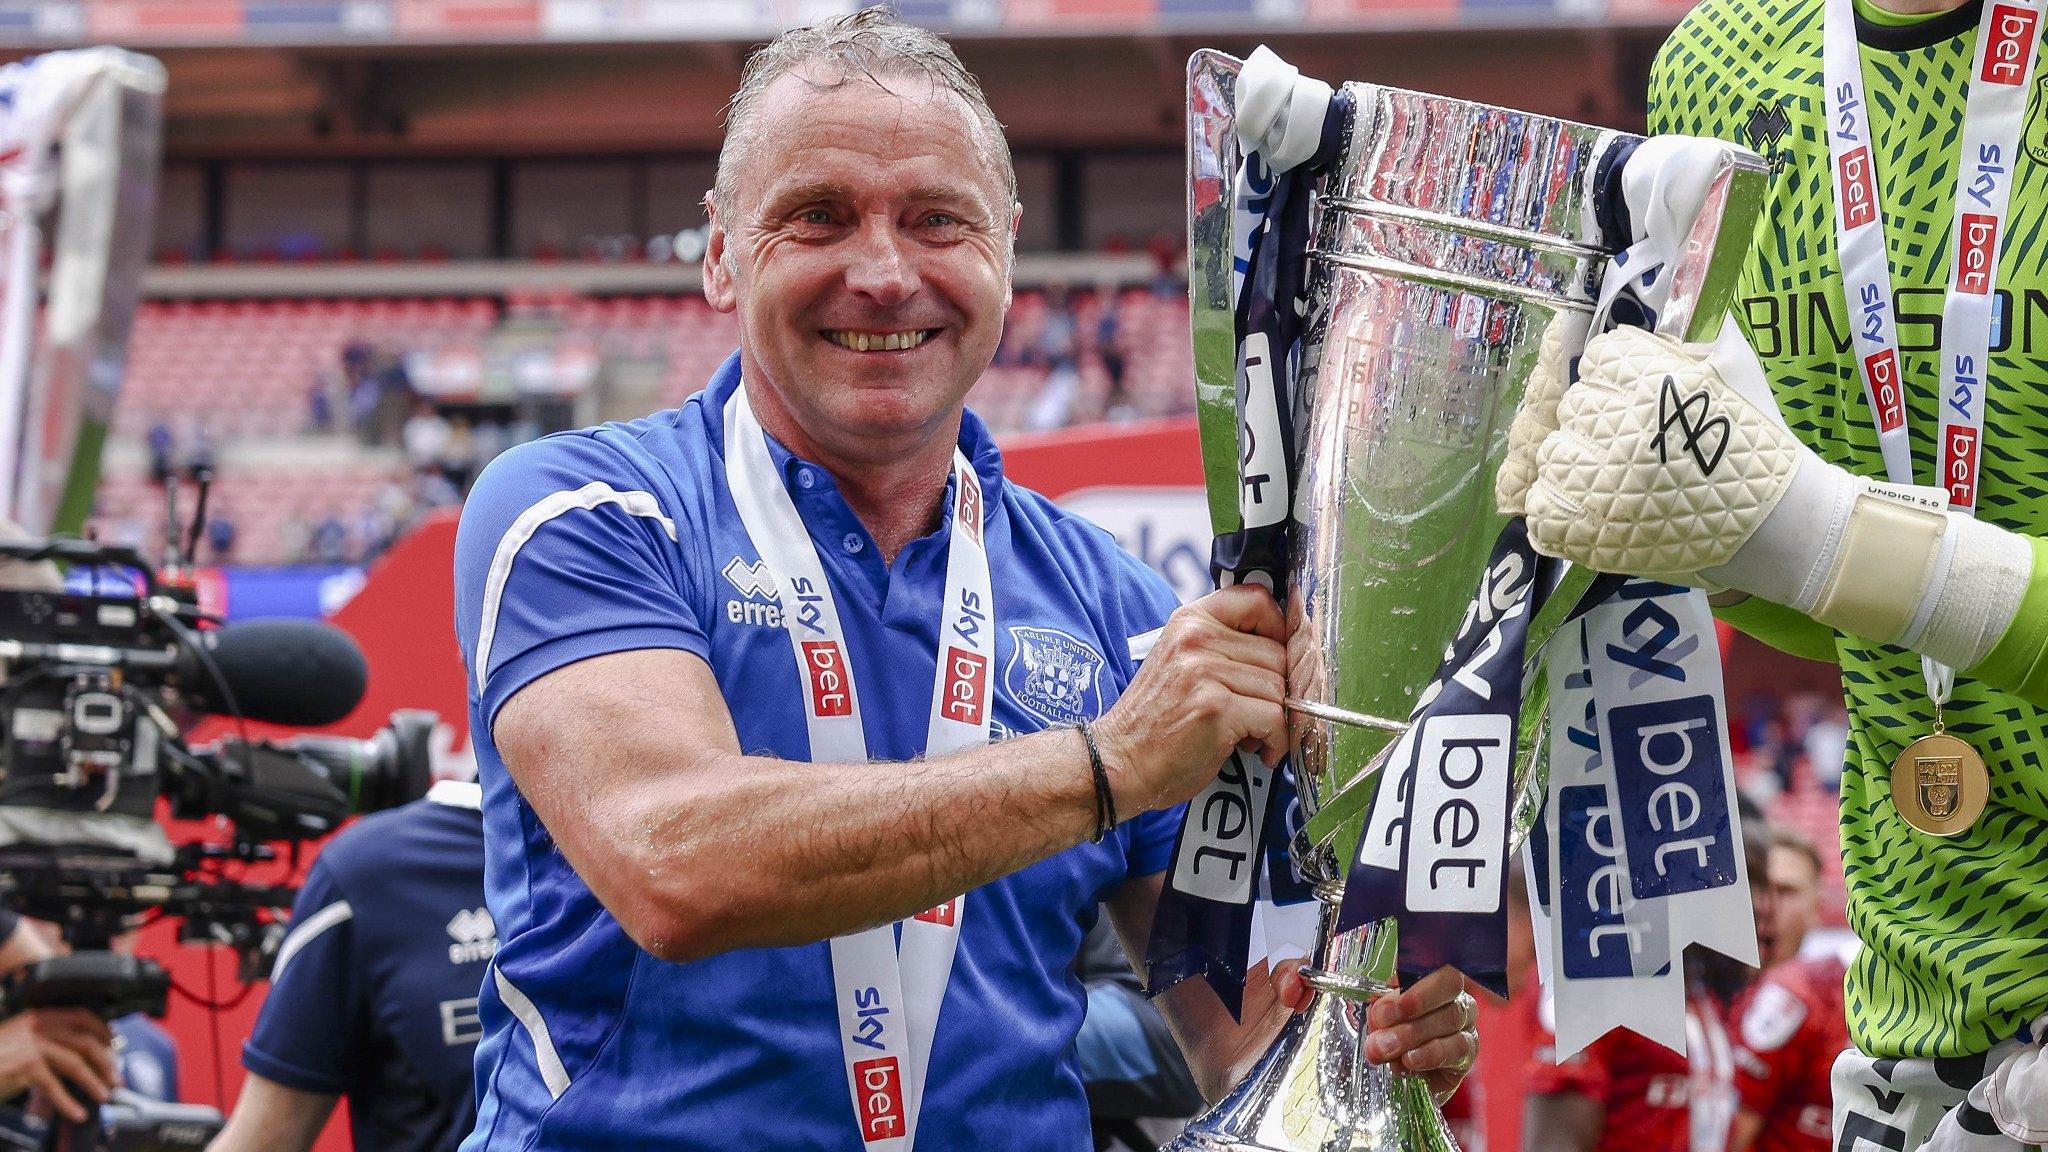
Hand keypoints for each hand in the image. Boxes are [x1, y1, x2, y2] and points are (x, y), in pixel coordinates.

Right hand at [0, 1007, 115, 1122]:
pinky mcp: (25, 1065)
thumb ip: (49, 1044)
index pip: (82, 1016)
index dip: (103, 1032)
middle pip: (85, 1041)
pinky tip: (77, 1112)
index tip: (114, 1048)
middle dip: (106, 1061)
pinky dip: (69, 1102)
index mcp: (39, 1016)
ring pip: (76, 1063)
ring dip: (93, 1082)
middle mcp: (37, 1026)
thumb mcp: (22, 1044)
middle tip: (115, 1079)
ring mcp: (31, 1044)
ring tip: (104, 1096)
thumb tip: (83, 1058)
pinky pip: (55, 1086)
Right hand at [1093, 583, 1288, 815]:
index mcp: (1190, 622)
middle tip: (1260, 715)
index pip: (1256, 600)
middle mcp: (1196, 638)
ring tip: (1253, 735)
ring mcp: (1205, 671)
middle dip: (1280, 691)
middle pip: (1277, 654)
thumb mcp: (1181, 663)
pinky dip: (1275, 740)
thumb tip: (1284, 650)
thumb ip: (1221, 646)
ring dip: (1277, 720)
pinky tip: (1257, 750)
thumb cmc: (1156, 721)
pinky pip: (1273, 717)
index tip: (1280, 658)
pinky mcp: (1215, 707)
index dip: (1280, 628)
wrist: (1119, 761)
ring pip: (1279, 688)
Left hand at [1362, 965, 1478, 1103]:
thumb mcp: (1380, 1019)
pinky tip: (1410, 1060)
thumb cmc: (1393, 1036)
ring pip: (1450, 1018)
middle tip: (1381, 1020)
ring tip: (1387, 1047)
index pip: (1436, 966)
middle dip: (1413, 1002)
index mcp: (1434, 979)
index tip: (1387, 995)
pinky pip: (1457, 1049)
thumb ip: (1380, 1012)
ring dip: (1414, 1033)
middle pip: (1448, 987)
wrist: (1409, 1078)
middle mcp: (1457, 997)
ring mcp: (1467, 1025)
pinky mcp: (1468, 1054)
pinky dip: (1430, 1055)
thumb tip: (1379, 1012)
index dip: (1414, 978)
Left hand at [1495, 320, 2021, 668]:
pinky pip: (1543, 512)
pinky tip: (1591, 513)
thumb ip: (1680, 350)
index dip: (1612, 380)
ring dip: (1574, 467)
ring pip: (1553, 457)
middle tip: (1630, 448)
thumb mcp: (1733, 373)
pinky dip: (1559, 512)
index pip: (1598, 359)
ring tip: (1612, 482)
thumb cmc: (1759, 447)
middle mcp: (1620, 423)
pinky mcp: (1592, 530)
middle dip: (1597, 424)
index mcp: (1651, 380)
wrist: (1783, 527)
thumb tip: (1639, 336)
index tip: (1632, 402)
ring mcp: (1602, 479)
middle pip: (1574, 408)